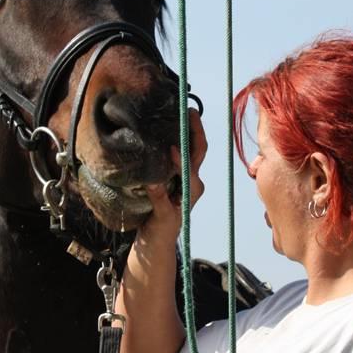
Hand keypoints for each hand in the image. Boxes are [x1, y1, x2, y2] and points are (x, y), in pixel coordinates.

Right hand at [142, 109, 206, 244]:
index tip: (169, 147)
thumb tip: (154, 182)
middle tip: (190, 110)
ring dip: (188, 131)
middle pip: (198, 149)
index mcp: (193, 189)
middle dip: (196, 129)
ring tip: (181, 113)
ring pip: (191, 149)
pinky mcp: (176, 178)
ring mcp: (186, 178)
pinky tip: (169, 127)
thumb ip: (159, 200)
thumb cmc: (161, 232)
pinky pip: (180, 154)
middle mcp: (193, 181)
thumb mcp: (161, 218)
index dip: (180, 156)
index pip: (189, 166)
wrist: (158, 242)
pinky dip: (177, 139)